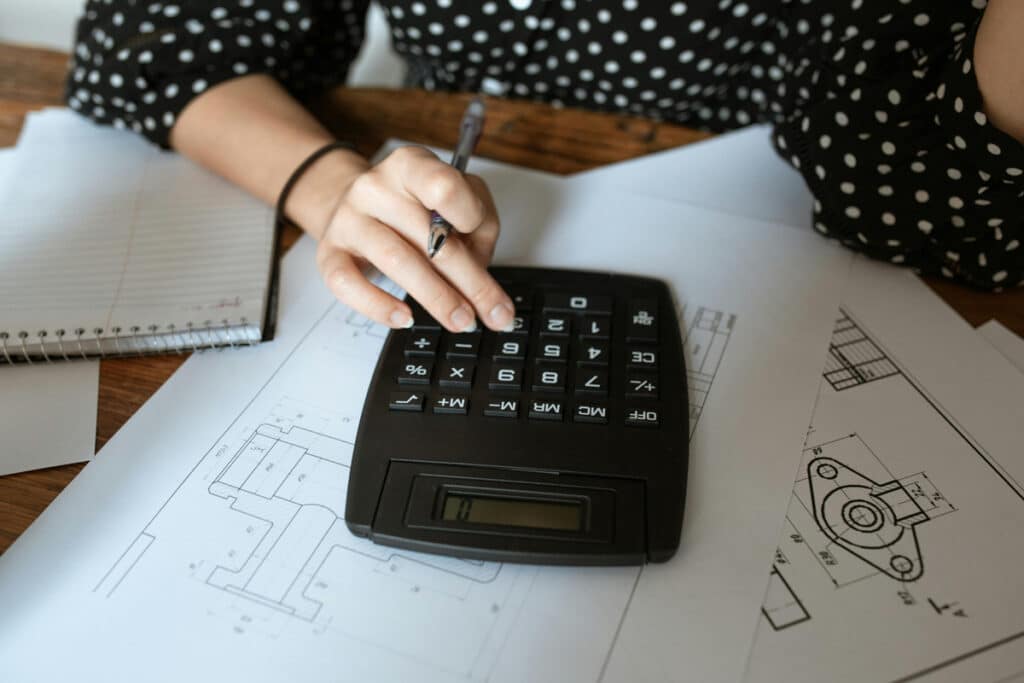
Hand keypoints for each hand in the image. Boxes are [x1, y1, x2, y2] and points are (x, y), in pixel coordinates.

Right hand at [315, 145, 514, 331]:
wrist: (356, 208)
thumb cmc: (414, 209)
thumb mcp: (455, 201)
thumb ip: (478, 225)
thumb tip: (479, 271)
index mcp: (412, 166)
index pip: (443, 185)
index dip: (468, 214)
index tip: (479, 238)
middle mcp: (376, 188)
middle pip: (430, 237)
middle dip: (470, 282)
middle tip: (494, 313)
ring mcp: (349, 220)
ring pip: (397, 262)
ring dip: (437, 298)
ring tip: (461, 321)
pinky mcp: (329, 253)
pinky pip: (348, 284)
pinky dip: (378, 306)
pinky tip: (404, 318)